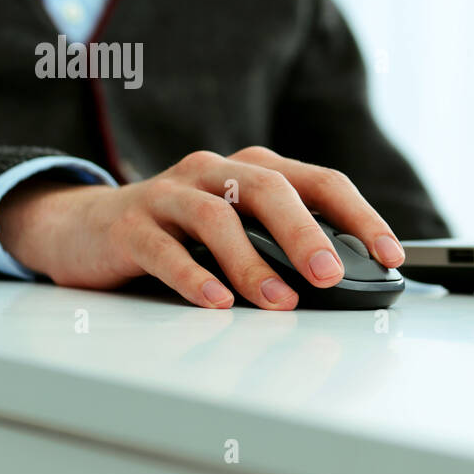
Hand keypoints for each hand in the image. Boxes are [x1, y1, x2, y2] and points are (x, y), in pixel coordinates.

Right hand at [0, 146, 405, 309]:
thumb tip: (348, 286)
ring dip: (252, 263)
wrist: (83, 228)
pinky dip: (194, 277)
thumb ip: (284, 246)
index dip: (360, 215)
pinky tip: (216, 304)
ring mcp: (169, 194)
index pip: (321, 182)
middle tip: (330, 276)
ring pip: (218, 219)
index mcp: (254, 169)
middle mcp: (215, 172)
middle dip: (306, 234)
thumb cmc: (179, 234)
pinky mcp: (129, 225)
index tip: (391, 254)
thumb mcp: (239, 232)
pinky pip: (165, 249)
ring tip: (278, 301)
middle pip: (269, 189)